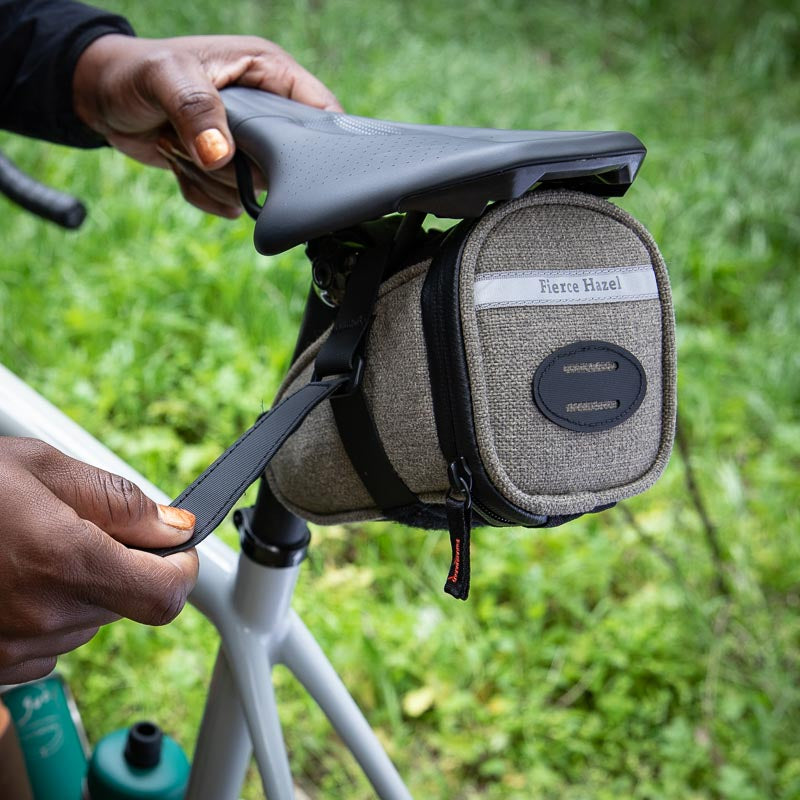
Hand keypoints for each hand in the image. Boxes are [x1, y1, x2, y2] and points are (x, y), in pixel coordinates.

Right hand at [0, 438, 197, 683]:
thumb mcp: (44, 468)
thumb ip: (120, 501)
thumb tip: (174, 527)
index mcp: (64, 562)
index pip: (164, 596)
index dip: (181, 571)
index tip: (177, 552)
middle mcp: (42, 616)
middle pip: (126, 603)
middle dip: (121, 566)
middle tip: (78, 529)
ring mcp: (13, 649)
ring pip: (87, 621)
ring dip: (80, 588)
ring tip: (30, 550)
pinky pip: (49, 643)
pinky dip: (47, 612)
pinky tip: (11, 580)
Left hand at [73, 34, 341, 217]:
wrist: (100, 98)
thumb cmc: (133, 71)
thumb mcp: (164, 77)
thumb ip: (196, 110)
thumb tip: (221, 156)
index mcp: (269, 73)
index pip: (323, 112)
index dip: (320, 143)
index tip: (293, 166)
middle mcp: (266, 109)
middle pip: (288, 164)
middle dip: (242, 167)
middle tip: (205, 149)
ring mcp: (248, 144)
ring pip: (257, 189)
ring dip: (213, 180)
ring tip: (181, 147)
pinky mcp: (228, 170)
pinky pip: (231, 201)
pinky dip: (202, 193)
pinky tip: (180, 165)